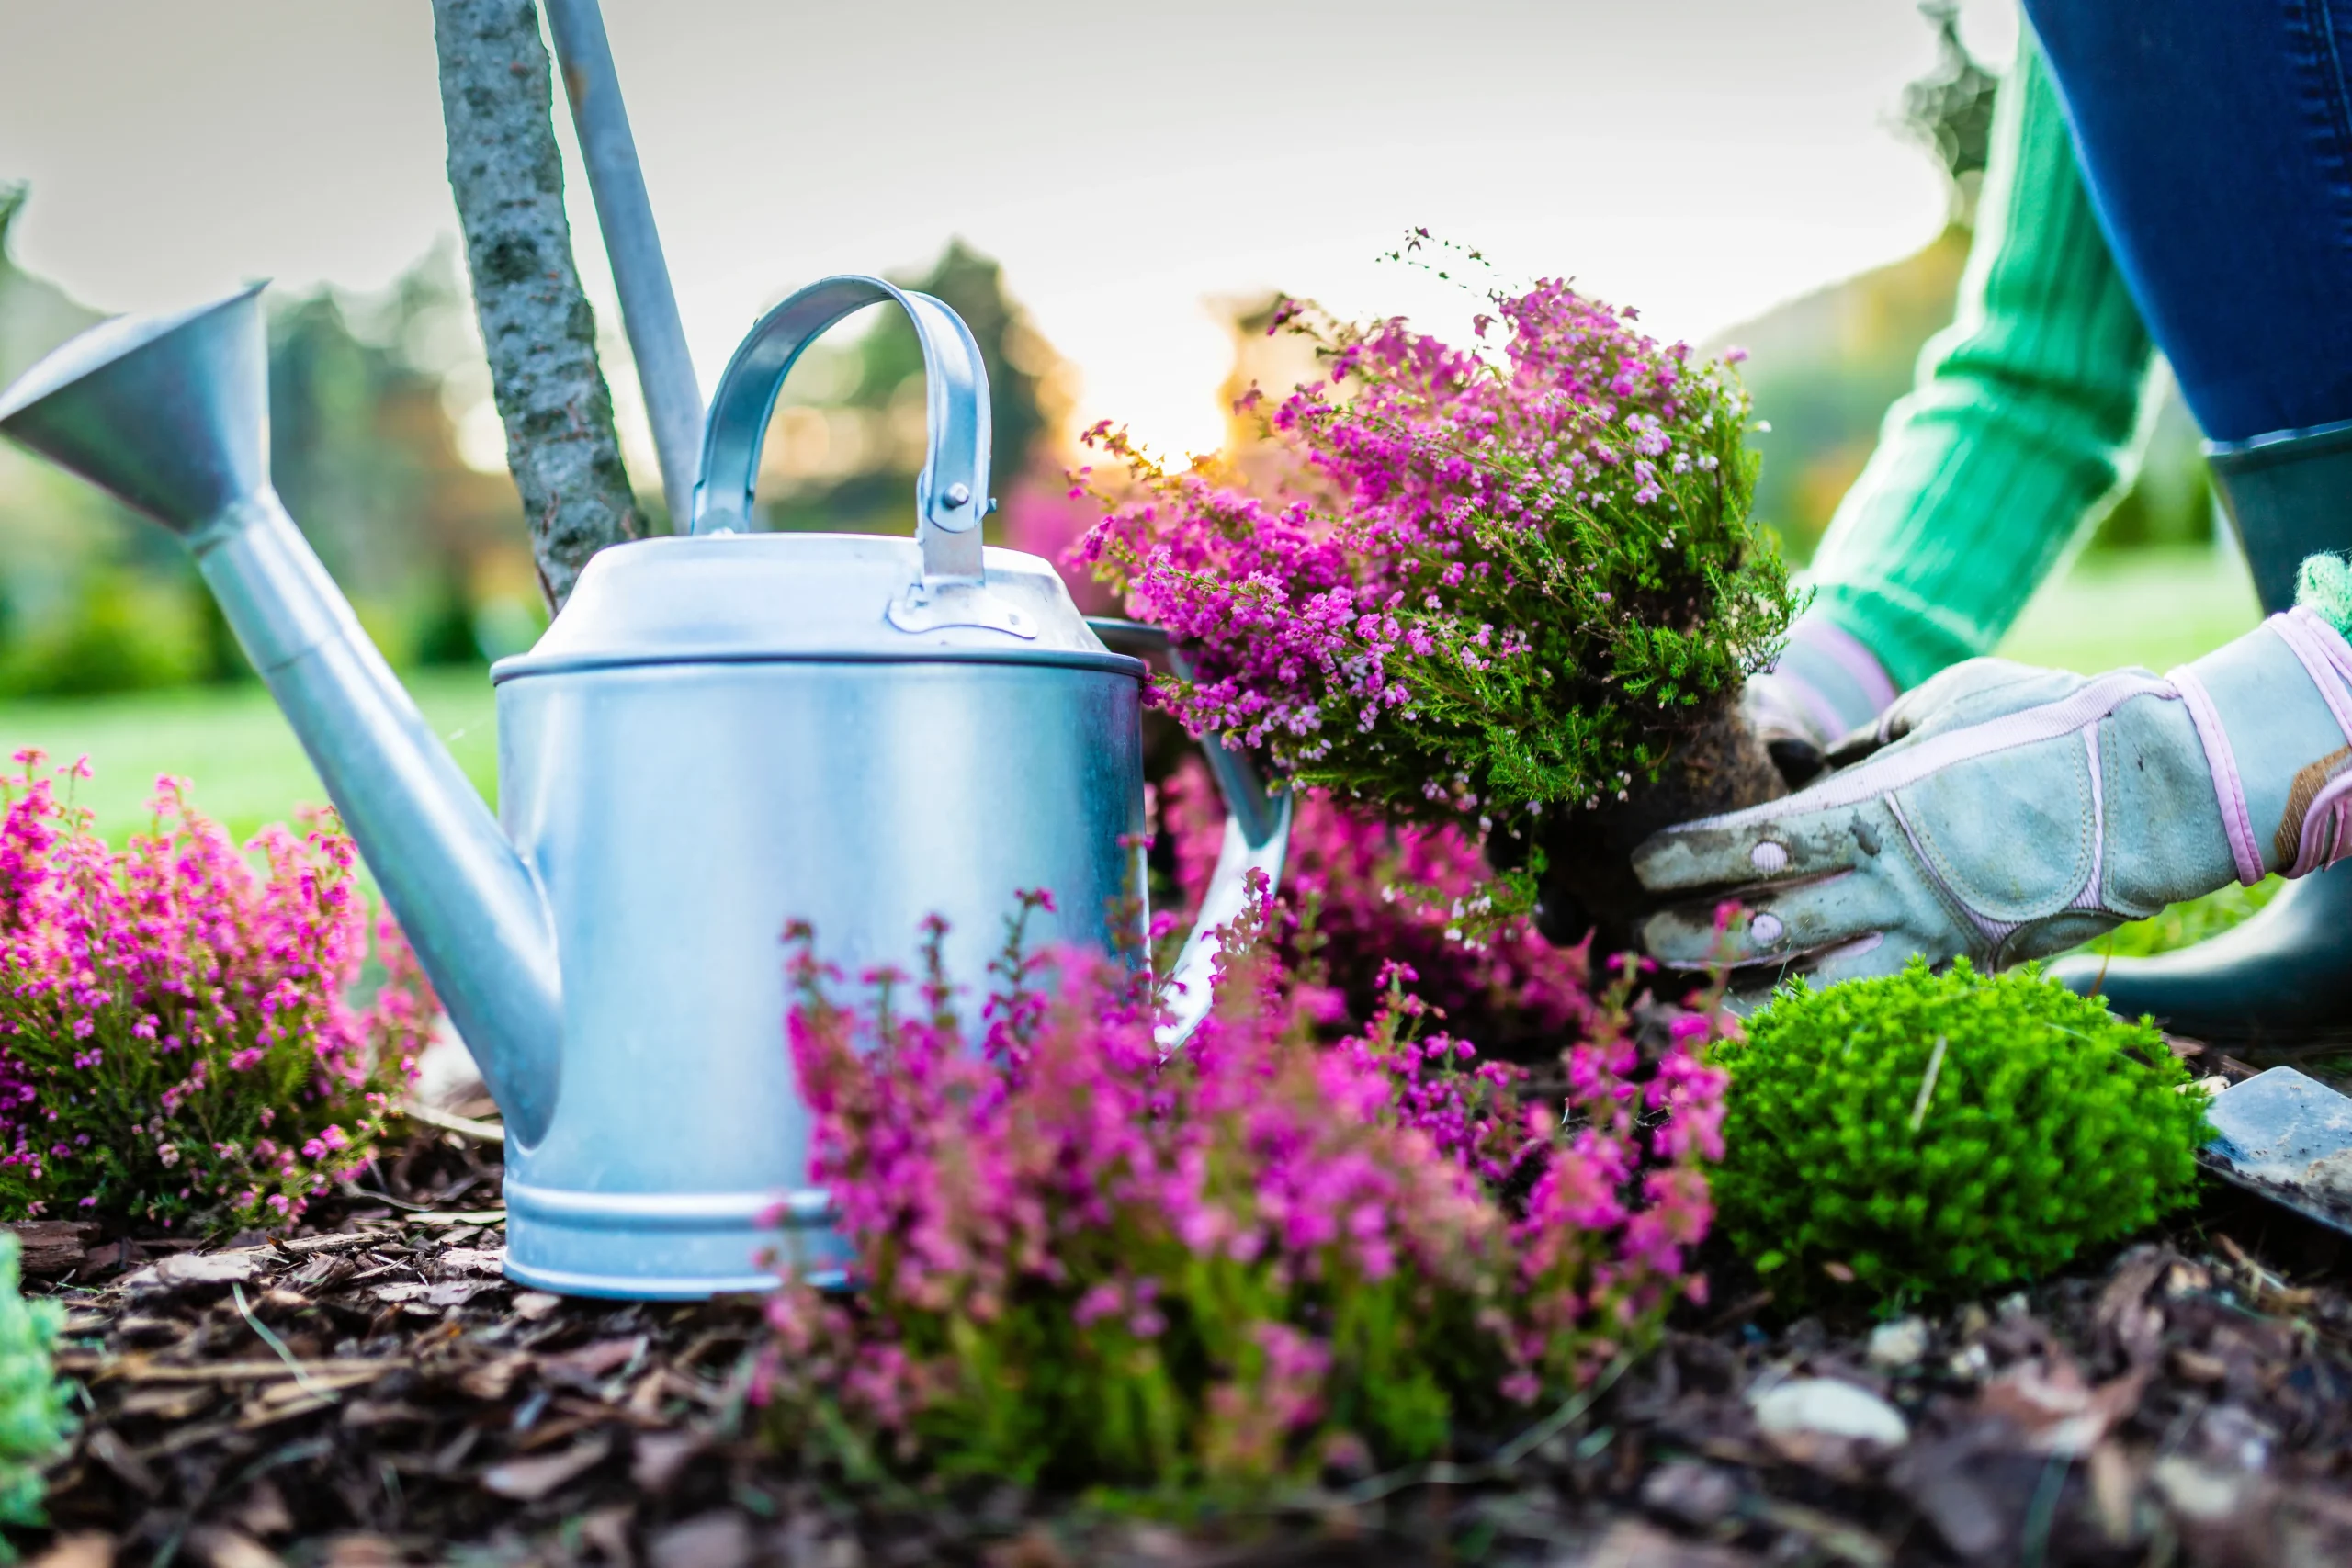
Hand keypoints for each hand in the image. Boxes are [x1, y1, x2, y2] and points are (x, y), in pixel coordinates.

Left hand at [1634, 609, 2351, 985]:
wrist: (2161, 789)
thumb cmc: (2051, 722)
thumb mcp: (1945, 704)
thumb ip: (1879, 738)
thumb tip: (1840, 758)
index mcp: (1876, 810)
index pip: (1754, 845)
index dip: (1690, 858)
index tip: (1641, 867)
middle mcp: (1894, 885)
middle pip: (1766, 929)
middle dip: (1693, 943)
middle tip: (1640, 947)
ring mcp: (1936, 937)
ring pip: (1817, 995)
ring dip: (1746, 1006)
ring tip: (1693, 1017)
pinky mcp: (1975, 969)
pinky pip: (1886, 1006)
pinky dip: (1830, 1026)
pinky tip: (1786, 1035)